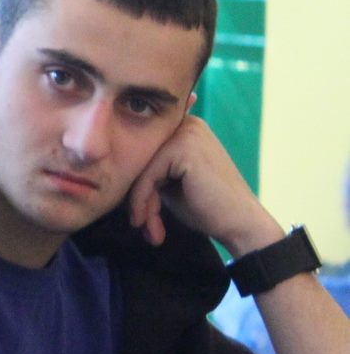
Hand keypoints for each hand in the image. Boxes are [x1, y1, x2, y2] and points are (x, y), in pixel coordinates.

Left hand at [127, 116, 280, 254]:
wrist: (239, 223)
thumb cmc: (205, 206)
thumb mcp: (169, 183)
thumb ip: (149, 169)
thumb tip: (114, 166)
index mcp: (184, 129)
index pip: (142, 153)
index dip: (137, 187)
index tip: (140, 218)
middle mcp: (186, 124)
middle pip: (139, 160)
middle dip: (138, 197)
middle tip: (143, 226)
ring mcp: (186, 133)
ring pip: (139, 170)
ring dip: (140, 204)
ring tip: (148, 229)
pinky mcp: (183, 148)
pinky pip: (146, 177)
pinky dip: (142, 203)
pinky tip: (149, 224)